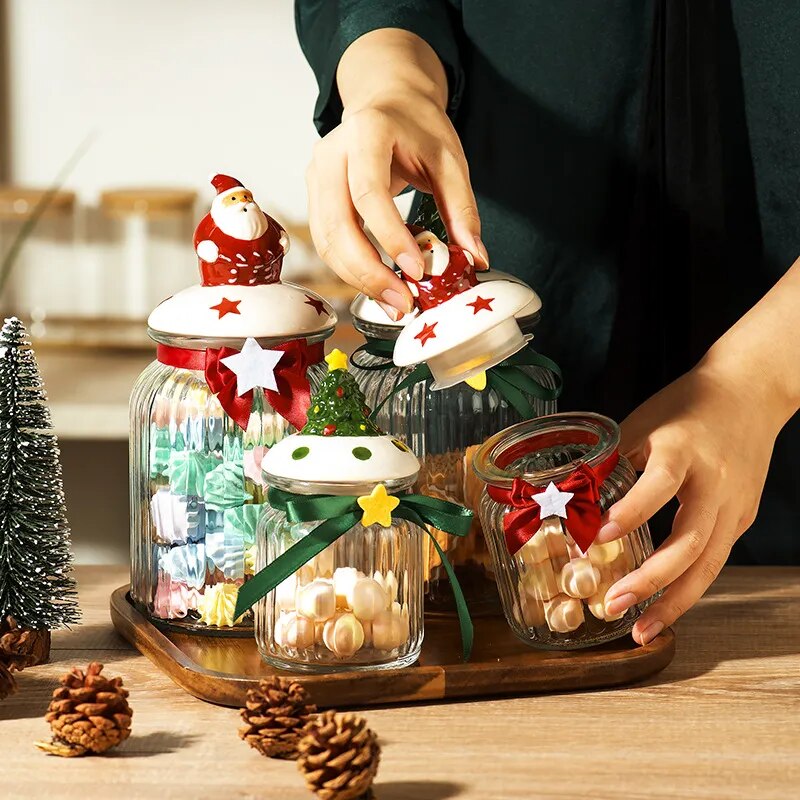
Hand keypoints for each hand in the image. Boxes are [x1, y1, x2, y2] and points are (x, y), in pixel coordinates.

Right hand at [306, 30, 487, 319]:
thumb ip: (462, 209)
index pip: (369, 193)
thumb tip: (475, 258)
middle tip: (402, 302)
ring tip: (394, 302)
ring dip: (357, 279)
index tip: (416, 270)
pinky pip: (326, 244)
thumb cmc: (417, 128)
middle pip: (338, 225)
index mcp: (366, 133)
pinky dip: (350, 271)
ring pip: (326, 241)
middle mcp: (331, 154)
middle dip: (369, 271)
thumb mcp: (450, 161)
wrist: (387, 102)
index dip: (390, 237)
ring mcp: (316, 176)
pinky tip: (378, 287)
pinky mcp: (315, 198)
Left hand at [596, 361, 781, 644]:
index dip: (630, 513)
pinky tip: (664, 603)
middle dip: (650, 580)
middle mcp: (715, 481)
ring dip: (674, 601)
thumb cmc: (685, 405)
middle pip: (690, 542)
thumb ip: (611, 461)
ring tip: (641, 630)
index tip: (595, 538)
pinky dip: (689, 584)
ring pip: (709, 563)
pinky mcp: (743, 517)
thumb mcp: (641, 422)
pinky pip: (715, 557)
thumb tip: (567, 499)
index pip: (659, 485)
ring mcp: (735, 504)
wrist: (749, 392)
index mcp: (684, 449)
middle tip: (611, 604)